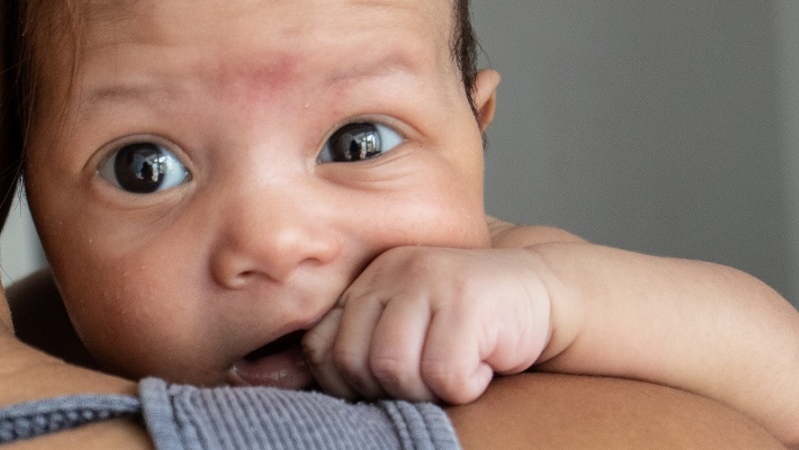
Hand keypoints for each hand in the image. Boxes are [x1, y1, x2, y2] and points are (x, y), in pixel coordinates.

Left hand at [303, 246, 555, 403]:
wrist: (548, 293)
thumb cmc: (468, 324)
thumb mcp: (400, 331)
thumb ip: (340, 350)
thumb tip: (249, 376)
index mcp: (367, 280)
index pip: (321, 346)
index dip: (347, 380)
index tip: (385, 382)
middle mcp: (392, 272)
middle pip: (354, 362)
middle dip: (391, 387)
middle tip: (432, 371)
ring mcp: (430, 279)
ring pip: (395, 370)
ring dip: (430, 388)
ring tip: (458, 365)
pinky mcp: (470, 298)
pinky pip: (444, 374)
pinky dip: (467, 383)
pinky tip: (484, 361)